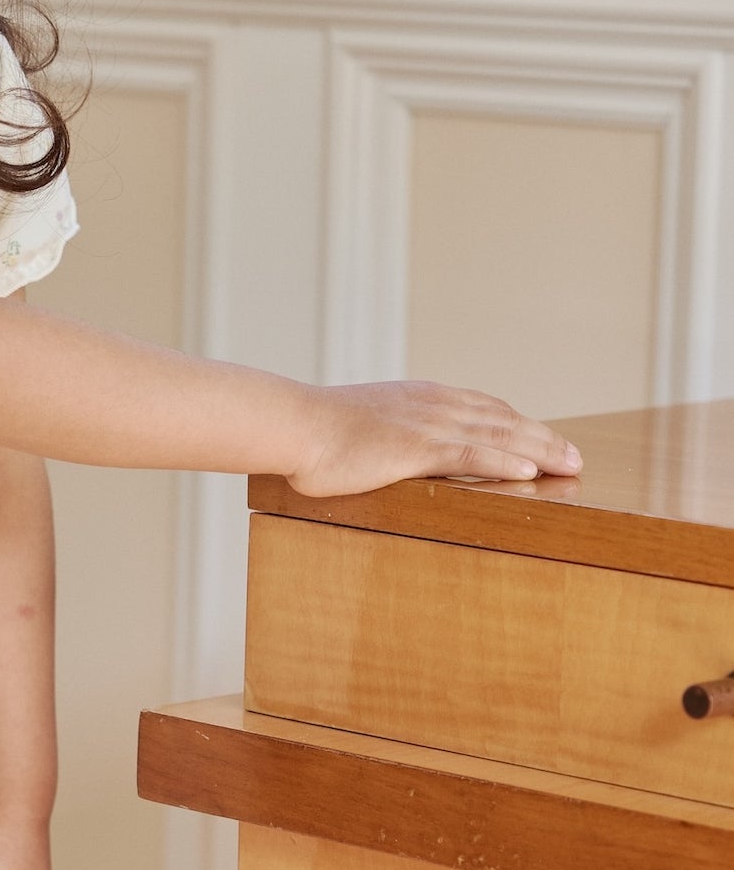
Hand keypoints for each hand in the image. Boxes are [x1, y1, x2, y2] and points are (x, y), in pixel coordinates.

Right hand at [290, 381, 581, 498]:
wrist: (294, 426)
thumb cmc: (313, 433)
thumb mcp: (358, 427)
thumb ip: (385, 435)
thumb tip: (387, 451)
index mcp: (420, 398)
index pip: (484, 407)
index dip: (518, 423)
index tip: (542, 436)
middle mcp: (433, 404)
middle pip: (503, 418)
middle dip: (543, 436)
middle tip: (575, 455)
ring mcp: (428, 424)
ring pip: (498, 434)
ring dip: (539, 449)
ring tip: (570, 464)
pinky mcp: (418, 448)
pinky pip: (472, 454)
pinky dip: (504, 461)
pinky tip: (530, 471)